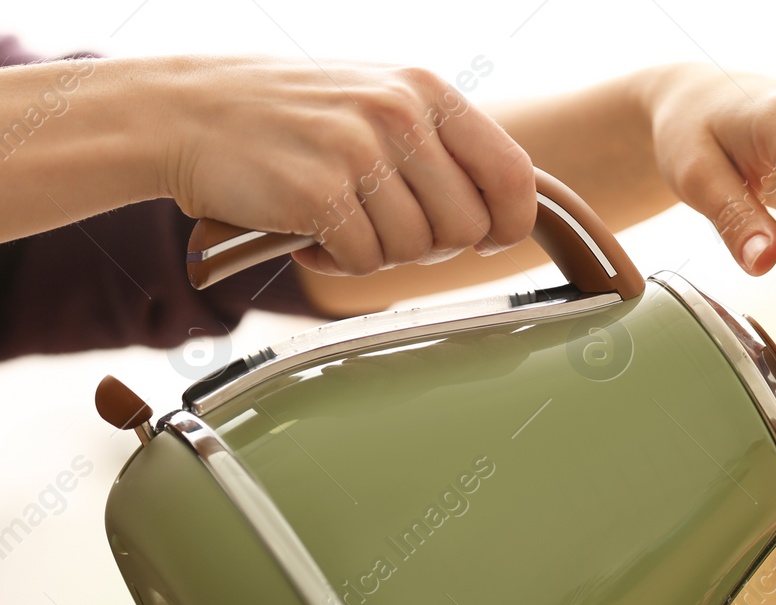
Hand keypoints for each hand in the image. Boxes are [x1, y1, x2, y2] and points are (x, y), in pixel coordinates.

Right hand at [157, 57, 537, 276]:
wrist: (182, 112)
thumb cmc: (288, 117)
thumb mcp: (376, 100)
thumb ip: (439, 144)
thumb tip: (504, 209)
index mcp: (425, 89)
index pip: (513, 174)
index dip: (507, 223)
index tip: (485, 239)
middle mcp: (399, 114)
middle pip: (465, 227)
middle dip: (431, 246)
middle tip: (386, 230)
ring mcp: (358, 151)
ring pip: (414, 250)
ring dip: (377, 253)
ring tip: (339, 223)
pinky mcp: (319, 193)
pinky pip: (365, 263)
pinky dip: (339, 264)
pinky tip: (310, 235)